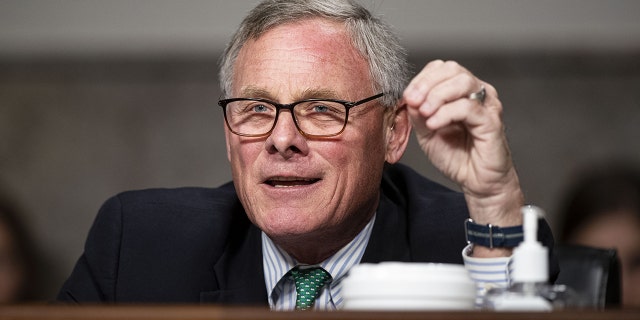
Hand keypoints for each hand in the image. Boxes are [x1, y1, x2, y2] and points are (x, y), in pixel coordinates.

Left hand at [403, 60, 522, 229]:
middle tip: (413, 102)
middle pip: (452, 69)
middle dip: (427, 84)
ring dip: (437, 96)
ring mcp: (487, 105)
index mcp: (461, 92)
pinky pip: (468, 107)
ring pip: (462, 82)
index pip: (441, 69)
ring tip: (425, 114)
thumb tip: (410, 97)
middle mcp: (477, 93)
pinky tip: (434, 124)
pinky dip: (446, 113)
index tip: (408, 97)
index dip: (422, 79)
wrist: (476, 181)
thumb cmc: (456, 156)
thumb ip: (418, 114)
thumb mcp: (427, 133)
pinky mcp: (492, 121)